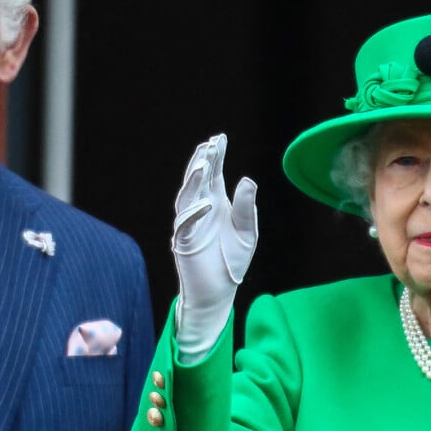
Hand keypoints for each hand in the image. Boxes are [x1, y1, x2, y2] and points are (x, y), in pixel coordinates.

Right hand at [173, 134, 257, 361]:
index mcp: (216, 203)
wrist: (220, 292)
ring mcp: (190, 224)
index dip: (216, 156)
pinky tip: (207, 203)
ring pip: (187, 196)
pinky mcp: (183, 242)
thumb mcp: (247, 233)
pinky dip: (194, 213)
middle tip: (210, 145)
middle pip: (199, 180)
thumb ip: (245, 208)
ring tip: (202, 164)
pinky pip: (186, 224)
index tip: (220, 138)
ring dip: (194, 180)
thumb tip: (247, 179)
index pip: (215, 174)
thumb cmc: (232, 261)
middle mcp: (201, 208)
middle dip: (203, 161)